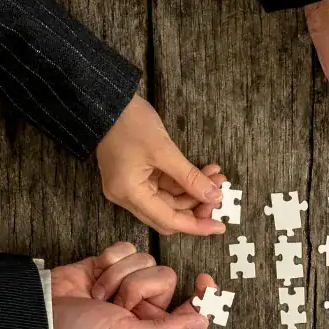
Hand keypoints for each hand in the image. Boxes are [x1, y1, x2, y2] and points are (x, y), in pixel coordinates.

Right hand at [49, 242, 212, 328]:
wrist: (43, 309)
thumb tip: (203, 321)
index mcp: (153, 327)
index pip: (190, 309)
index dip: (201, 295)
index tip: (205, 280)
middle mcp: (144, 304)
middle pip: (164, 276)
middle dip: (135, 287)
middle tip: (115, 303)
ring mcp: (127, 281)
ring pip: (145, 260)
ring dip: (116, 276)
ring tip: (98, 294)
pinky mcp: (111, 262)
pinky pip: (126, 248)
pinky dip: (108, 260)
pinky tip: (94, 275)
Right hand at [96, 96, 225, 234]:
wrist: (109, 101)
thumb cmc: (130, 123)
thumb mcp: (164, 150)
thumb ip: (190, 177)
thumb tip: (213, 196)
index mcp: (128, 193)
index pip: (168, 220)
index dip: (196, 225)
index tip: (219, 226)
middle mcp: (127, 195)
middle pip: (168, 215)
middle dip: (196, 207)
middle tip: (219, 194)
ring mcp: (131, 186)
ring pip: (170, 201)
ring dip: (194, 192)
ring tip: (216, 176)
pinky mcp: (137, 176)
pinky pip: (165, 187)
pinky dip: (184, 182)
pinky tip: (205, 171)